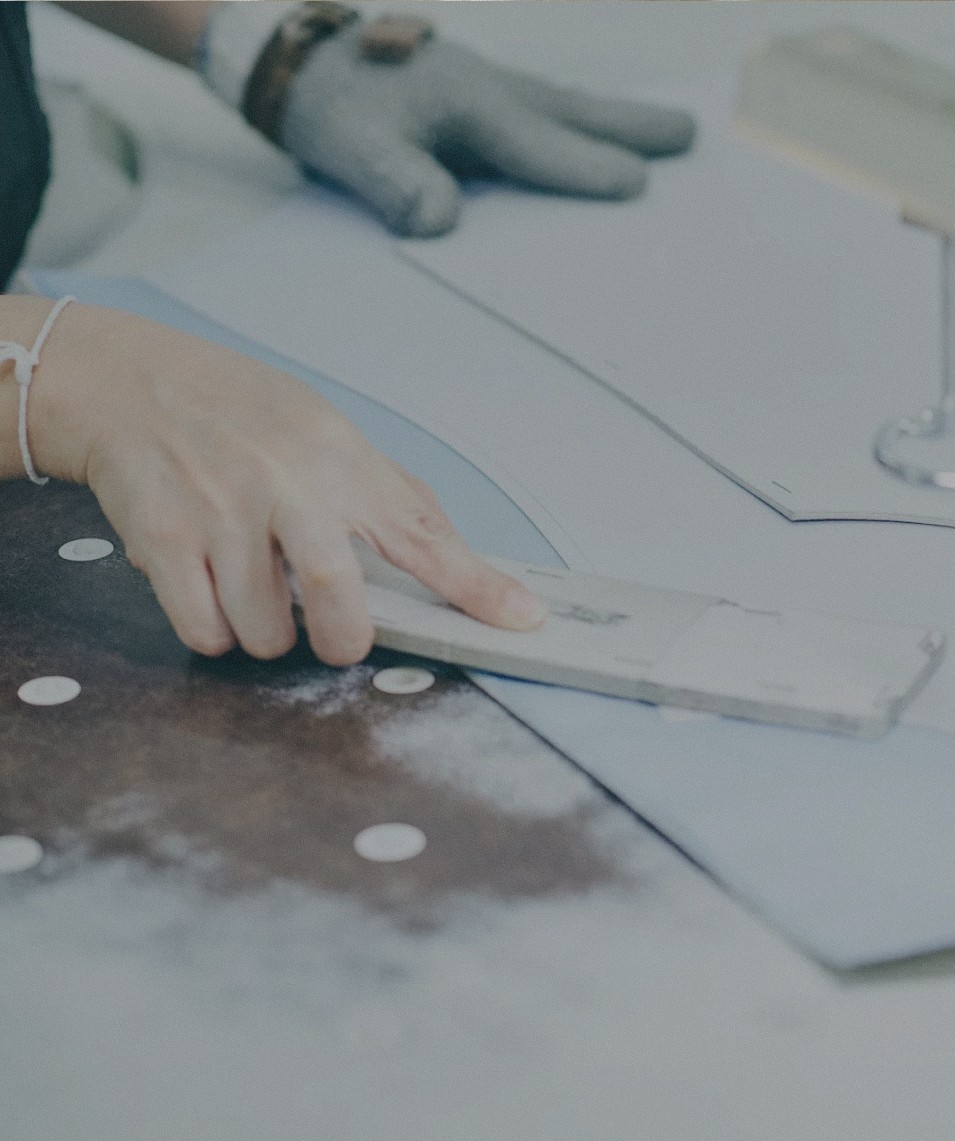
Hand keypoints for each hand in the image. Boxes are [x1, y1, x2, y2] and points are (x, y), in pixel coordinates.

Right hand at [25, 300, 546, 663]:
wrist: (128, 383)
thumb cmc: (242, 415)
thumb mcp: (328, 434)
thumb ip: (390, 498)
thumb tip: (457, 558)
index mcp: (343, 462)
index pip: (424, 535)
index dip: (477, 587)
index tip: (523, 620)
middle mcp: (289, 484)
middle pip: (335, 593)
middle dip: (342, 639)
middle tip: (339, 640)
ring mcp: (224, 510)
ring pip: (263, 629)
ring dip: (266, 635)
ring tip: (258, 596)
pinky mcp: (165, 536)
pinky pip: (203, 628)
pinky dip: (213, 632)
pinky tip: (214, 594)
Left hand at [277, 15, 695, 236]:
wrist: (299, 56)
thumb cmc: (331, 105)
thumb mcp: (353, 149)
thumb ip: (397, 184)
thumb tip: (439, 222)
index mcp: (470, 104)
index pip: (538, 145)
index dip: (584, 168)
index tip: (636, 186)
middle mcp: (494, 90)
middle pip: (576, 114)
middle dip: (633, 127)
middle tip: (689, 136)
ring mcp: (494, 86)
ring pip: (570, 106)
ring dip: (621, 120)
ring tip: (676, 131)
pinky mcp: (485, 91)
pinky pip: (550, 109)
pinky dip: (585, 120)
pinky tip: (600, 131)